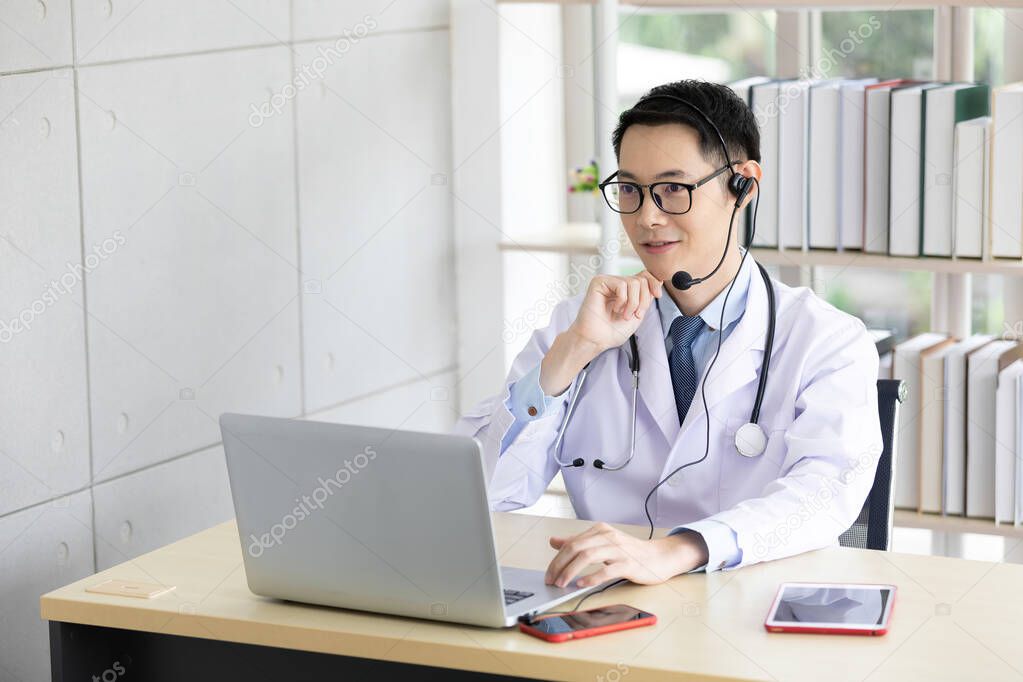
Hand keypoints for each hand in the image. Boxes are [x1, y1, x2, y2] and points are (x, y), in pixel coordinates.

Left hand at [544, 522, 708, 587]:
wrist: (659, 557)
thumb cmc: (630, 552)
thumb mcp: (602, 543)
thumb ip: (579, 542)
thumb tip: (554, 542)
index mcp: (600, 531)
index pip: (571, 543)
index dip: (556, 559)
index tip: (549, 574)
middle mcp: (608, 537)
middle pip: (576, 548)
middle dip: (559, 565)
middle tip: (551, 580)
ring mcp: (619, 549)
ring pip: (588, 556)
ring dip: (571, 571)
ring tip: (562, 583)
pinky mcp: (628, 564)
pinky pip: (606, 570)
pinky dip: (591, 577)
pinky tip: (582, 584)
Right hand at [568, 272, 662, 353]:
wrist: (597, 340)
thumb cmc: (613, 331)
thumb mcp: (638, 313)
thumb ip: (647, 297)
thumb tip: (659, 280)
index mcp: (626, 289)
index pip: (645, 275)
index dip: (654, 283)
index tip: (658, 295)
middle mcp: (617, 282)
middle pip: (642, 279)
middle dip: (643, 300)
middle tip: (635, 315)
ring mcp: (608, 281)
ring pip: (634, 282)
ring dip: (633, 303)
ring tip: (624, 315)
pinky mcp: (599, 282)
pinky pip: (621, 285)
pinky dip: (622, 300)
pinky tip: (614, 309)